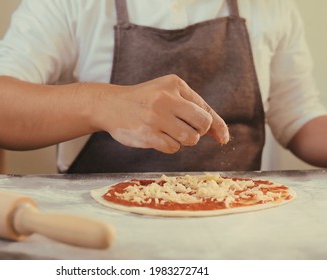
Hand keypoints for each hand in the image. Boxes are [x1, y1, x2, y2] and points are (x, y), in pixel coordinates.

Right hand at [93, 74, 228, 152]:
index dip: (218, 126)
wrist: (110, 105)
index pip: (205, 108)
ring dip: (183, 140)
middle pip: (202, 124)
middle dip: (197, 132)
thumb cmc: (144, 100)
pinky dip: (169, 146)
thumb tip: (221, 135)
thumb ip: (192, 107)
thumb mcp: (166, 92)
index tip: (223, 139)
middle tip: (183, 129)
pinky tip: (156, 137)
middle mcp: (167, 98)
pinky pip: (173, 148)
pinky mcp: (147, 134)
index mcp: (175, 84)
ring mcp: (156, 116)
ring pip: (190, 139)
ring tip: (167, 132)